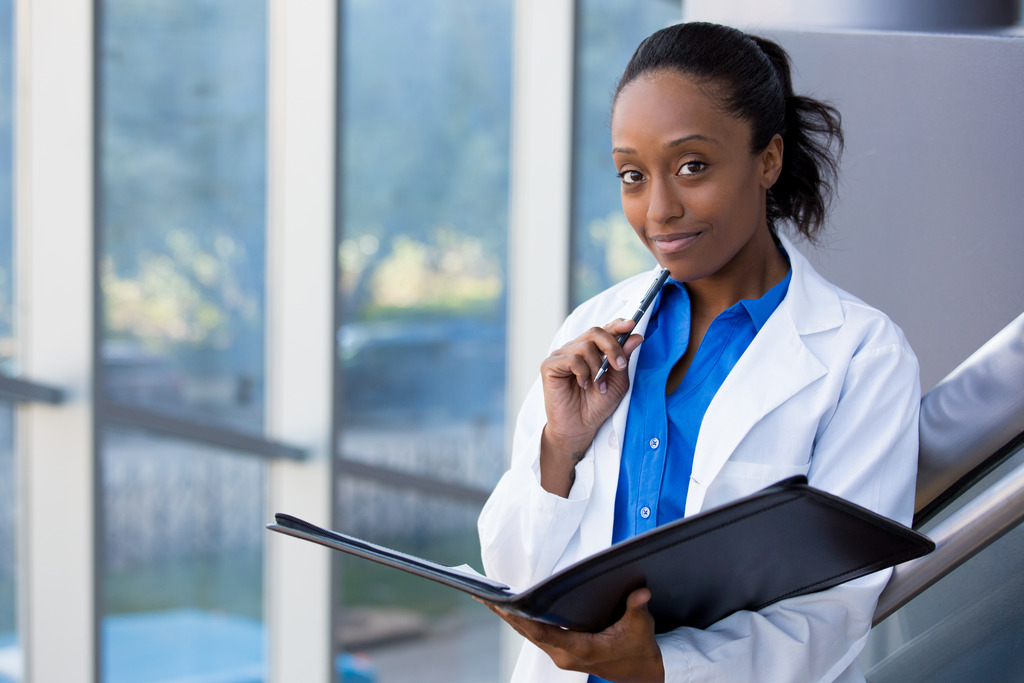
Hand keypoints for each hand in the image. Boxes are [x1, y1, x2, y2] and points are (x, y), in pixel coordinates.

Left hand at [482, 588, 663, 682]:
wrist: (642, 674)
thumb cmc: (638, 650)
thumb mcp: (640, 628)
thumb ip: (637, 609)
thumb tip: (640, 593)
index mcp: (581, 650)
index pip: (545, 633)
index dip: (524, 620)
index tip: (505, 606)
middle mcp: (565, 655)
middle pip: (529, 633)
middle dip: (506, 614)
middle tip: (484, 595)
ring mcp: (561, 655)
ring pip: (529, 635)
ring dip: (510, 618)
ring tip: (488, 598)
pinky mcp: (561, 652)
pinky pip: (536, 636)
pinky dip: (521, 622)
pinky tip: (510, 609)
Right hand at [539, 318, 643, 495]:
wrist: (580, 428)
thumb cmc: (597, 406)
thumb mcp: (618, 381)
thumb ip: (624, 358)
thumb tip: (636, 336)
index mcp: (591, 350)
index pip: (604, 329)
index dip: (617, 324)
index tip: (631, 324)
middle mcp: (575, 349)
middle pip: (595, 332)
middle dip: (612, 347)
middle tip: (620, 366)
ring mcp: (561, 356)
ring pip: (585, 346)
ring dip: (598, 367)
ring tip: (599, 386)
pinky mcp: (549, 366)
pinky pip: (571, 359)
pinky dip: (582, 373)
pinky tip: (583, 385)